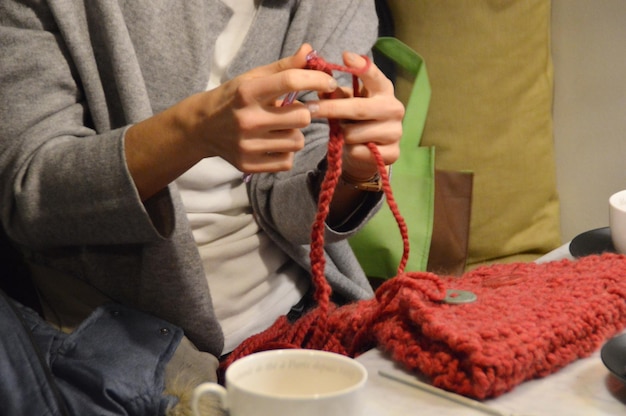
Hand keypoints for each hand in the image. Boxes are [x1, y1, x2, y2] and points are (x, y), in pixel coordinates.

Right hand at [125, 44, 338, 199]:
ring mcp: (246, 145)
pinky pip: (287, 161)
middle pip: (302, 116)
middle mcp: (246, 119)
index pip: (290, 81)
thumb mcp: (253, 78)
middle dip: (304, 112)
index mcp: (247, 92)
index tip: (328, 82)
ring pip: (297, 141)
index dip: (316, 80)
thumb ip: (284, 67)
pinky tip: (274, 143)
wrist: (202, 127)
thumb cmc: (234, 98)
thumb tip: (310, 51)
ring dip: (295, 133)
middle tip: (292, 110)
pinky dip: (286, 152)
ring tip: (280, 128)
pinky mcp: (248, 165)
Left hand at [306, 52, 404, 179]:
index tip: (345, 56)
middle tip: (308, 108)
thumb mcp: (346, 102)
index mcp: (384, 90)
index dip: (361, 67)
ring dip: (341, 134)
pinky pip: (358, 151)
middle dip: (331, 109)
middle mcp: (394, 108)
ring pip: (354, 133)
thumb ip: (335, 92)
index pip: (375, 76)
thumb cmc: (355, 120)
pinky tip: (354, 147)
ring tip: (344, 132)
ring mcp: (395, 132)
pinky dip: (349, 150)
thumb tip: (319, 83)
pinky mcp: (392, 153)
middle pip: (358, 108)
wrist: (369, 152)